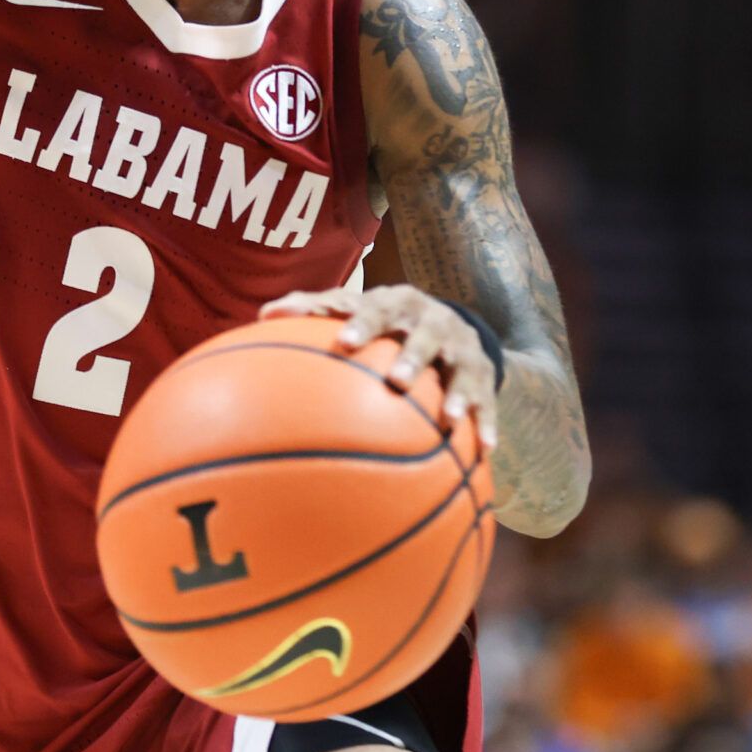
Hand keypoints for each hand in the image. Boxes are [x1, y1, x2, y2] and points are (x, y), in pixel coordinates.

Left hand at [262, 285, 498, 447]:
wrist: (451, 324)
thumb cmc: (384, 322)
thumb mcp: (357, 312)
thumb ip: (313, 311)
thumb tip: (263, 315)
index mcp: (395, 302)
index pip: (375, 306)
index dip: (361, 322)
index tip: (344, 342)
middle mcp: (431, 319)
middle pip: (424, 333)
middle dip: (413, 354)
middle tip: (397, 380)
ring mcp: (460, 346)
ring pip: (461, 366)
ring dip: (456, 390)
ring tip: (449, 416)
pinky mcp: (483, 372)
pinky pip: (487, 399)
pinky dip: (486, 421)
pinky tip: (484, 448)